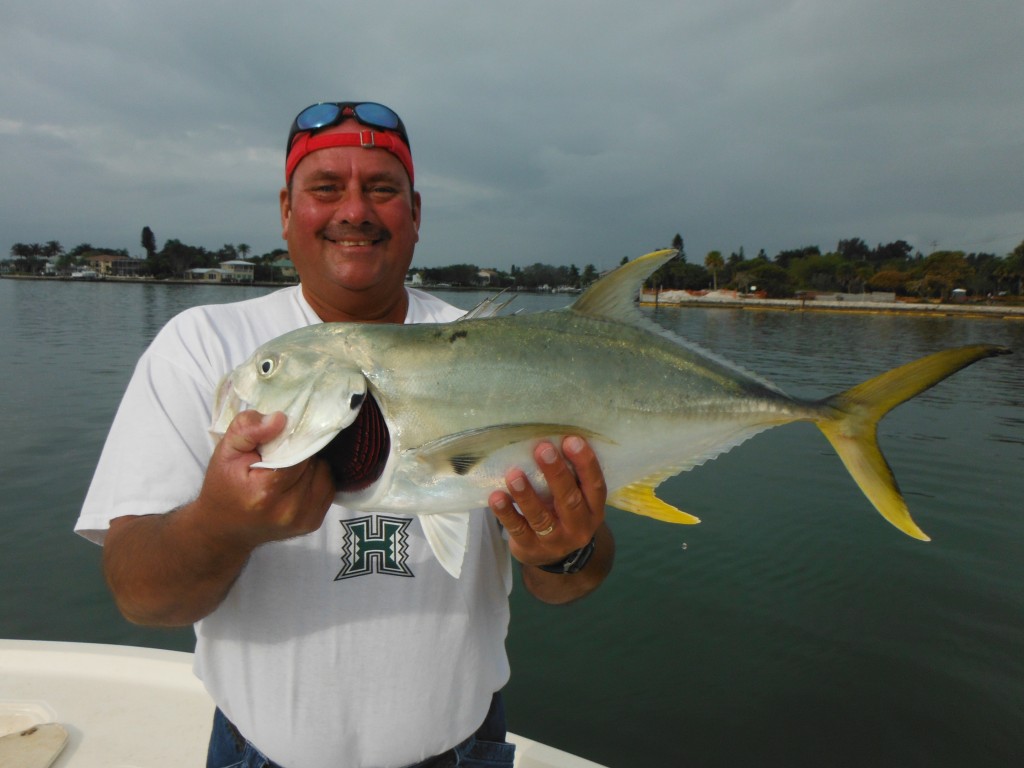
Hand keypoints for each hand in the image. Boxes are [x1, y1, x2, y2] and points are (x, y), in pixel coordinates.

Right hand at [197, 410, 335, 548]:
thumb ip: (248, 430)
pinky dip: (316, 479)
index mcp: (266, 491)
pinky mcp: (312, 524)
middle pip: (314, 464)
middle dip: (303, 452)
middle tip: (283, 452)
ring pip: (325, 474)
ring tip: (291, 465)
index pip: (300, 453)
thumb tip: (281, 418)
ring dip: (312, 466)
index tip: (284, 435)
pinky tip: (298, 479)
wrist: (224, 530)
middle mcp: (289, 510)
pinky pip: (328, 488)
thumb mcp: (226, 452)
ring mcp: (303, 520)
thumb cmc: (224, 486)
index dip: (296, 439)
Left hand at [488, 436, 606, 567]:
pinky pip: (517, 529)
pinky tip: (496, 497)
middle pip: (569, 500)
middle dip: (556, 473)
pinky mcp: (530, 548)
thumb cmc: (564, 513)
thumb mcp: (576, 499)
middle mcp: (578, 527)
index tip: (571, 440)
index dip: (584, 463)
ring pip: (540, 517)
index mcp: (594, 510)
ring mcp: (555, 541)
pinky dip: (506, 512)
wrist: (555, 558)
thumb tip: (550, 437)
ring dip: (526, 495)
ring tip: (514, 474)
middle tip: (543, 449)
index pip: (594, 485)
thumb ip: (570, 477)